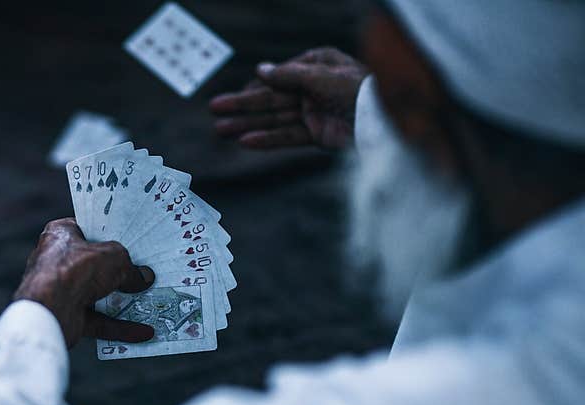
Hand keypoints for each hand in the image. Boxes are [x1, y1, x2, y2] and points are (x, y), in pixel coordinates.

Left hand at [13, 218, 154, 347]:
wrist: (50, 309)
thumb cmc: (75, 270)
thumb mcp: (114, 258)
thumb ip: (130, 267)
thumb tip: (143, 277)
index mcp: (61, 234)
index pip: (88, 230)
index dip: (109, 234)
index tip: (130, 241)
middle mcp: (58, 261)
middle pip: (95, 264)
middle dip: (118, 271)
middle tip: (143, 271)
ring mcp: (62, 290)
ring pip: (97, 294)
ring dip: (121, 300)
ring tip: (148, 300)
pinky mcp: (69, 316)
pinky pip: (100, 320)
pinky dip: (120, 326)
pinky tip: (143, 330)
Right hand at [209, 47, 367, 149]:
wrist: (386, 123)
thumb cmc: (358, 91)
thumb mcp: (320, 77)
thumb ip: (288, 75)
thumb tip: (260, 70)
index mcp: (317, 65)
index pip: (278, 76)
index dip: (254, 87)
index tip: (234, 95)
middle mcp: (313, 88)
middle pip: (271, 98)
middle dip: (242, 106)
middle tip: (214, 111)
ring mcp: (314, 112)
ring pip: (274, 118)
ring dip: (247, 125)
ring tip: (221, 130)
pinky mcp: (318, 135)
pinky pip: (287, 137)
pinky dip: (267, 140)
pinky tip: (246, 142)